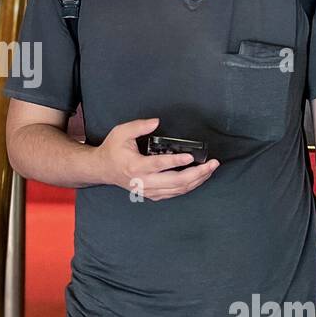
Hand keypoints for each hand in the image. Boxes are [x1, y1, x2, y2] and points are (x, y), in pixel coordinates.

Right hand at [97, 116, 220, 201]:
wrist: (103, 169)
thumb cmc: (113, 149)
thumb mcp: (121, 132)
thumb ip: (139, 126)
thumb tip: (157, 122)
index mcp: (135, 166)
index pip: (159, 165)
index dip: (176, 161)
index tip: (189, 157)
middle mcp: (143, 181)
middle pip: (175, 182)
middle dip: (197, 173)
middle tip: (212, 164)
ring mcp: (148, 190)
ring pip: (177, 190)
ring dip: (197, 181)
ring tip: (210, 170)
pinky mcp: (152, 194)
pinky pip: (174, 194)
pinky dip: (188, 187)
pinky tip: (198, 178)